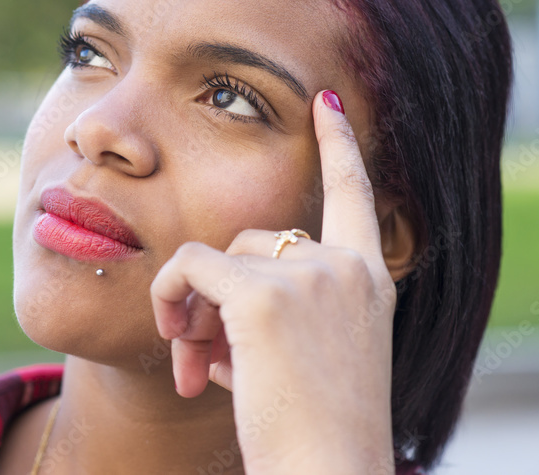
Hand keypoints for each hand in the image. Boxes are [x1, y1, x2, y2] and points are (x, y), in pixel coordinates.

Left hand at [150, 90, 397, 473]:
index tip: (327, 102)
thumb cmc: (314, 435)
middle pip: (251, 239)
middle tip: (198, 352)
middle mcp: (346, 268)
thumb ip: (266, 317)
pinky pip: (190, 269)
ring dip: (193, 308)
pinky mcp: (265, 295)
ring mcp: (310, 276)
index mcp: (367, 282)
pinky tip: (181, 351)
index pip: (356, 193)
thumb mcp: (304, 362)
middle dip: (215, 293)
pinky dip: (170, 301)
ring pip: (217, 256)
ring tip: (194, 366)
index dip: (340, 145)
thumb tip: (200, 321)